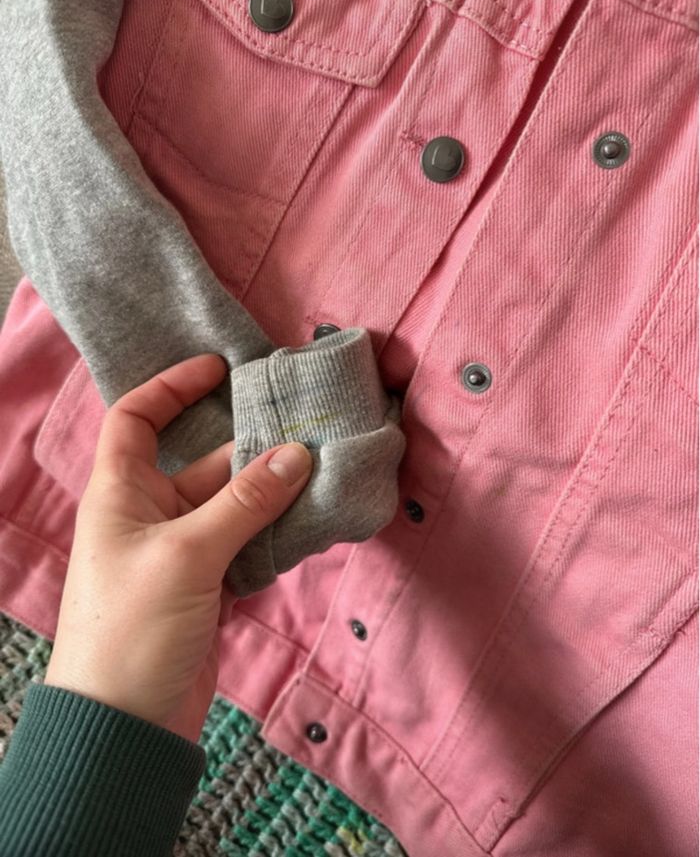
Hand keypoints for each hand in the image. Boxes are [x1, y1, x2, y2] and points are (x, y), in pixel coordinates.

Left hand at [43, 353, 312, 743]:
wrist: (124, 725)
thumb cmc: (133, 627)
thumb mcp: (187, 554)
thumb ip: (244, 503)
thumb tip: (298, 453)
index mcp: (121, 494)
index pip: (136, 419)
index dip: (171, 388)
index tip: (219, 370)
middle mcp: (149, 515)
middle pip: (202, 463)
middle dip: (250, 449)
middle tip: (305, 431)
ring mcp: (180, 552)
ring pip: (232, 506)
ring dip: (272, 494)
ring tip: (321, 473)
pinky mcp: (207, 587)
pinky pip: (245, 544)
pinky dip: (274, 534)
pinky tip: (310, 523)